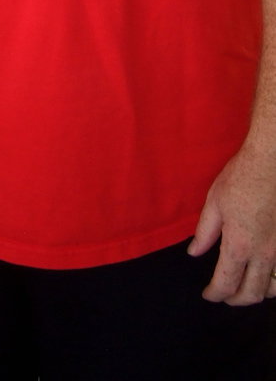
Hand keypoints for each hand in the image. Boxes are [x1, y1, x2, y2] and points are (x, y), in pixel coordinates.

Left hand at [189, 142, 275, 303]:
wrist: (272, 163)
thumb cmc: (240, 179)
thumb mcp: (214, 203)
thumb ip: (205, 232)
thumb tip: (194, 253)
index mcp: (239, 246)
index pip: (226, 283)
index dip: (215, 294)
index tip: (208, 294)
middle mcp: (264, 255)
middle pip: (252, 293)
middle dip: (235, 300)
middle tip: (224, 296)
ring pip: (274, 289)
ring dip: (259, 293)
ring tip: (246, 287)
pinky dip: (275, 281)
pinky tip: (268, 275)